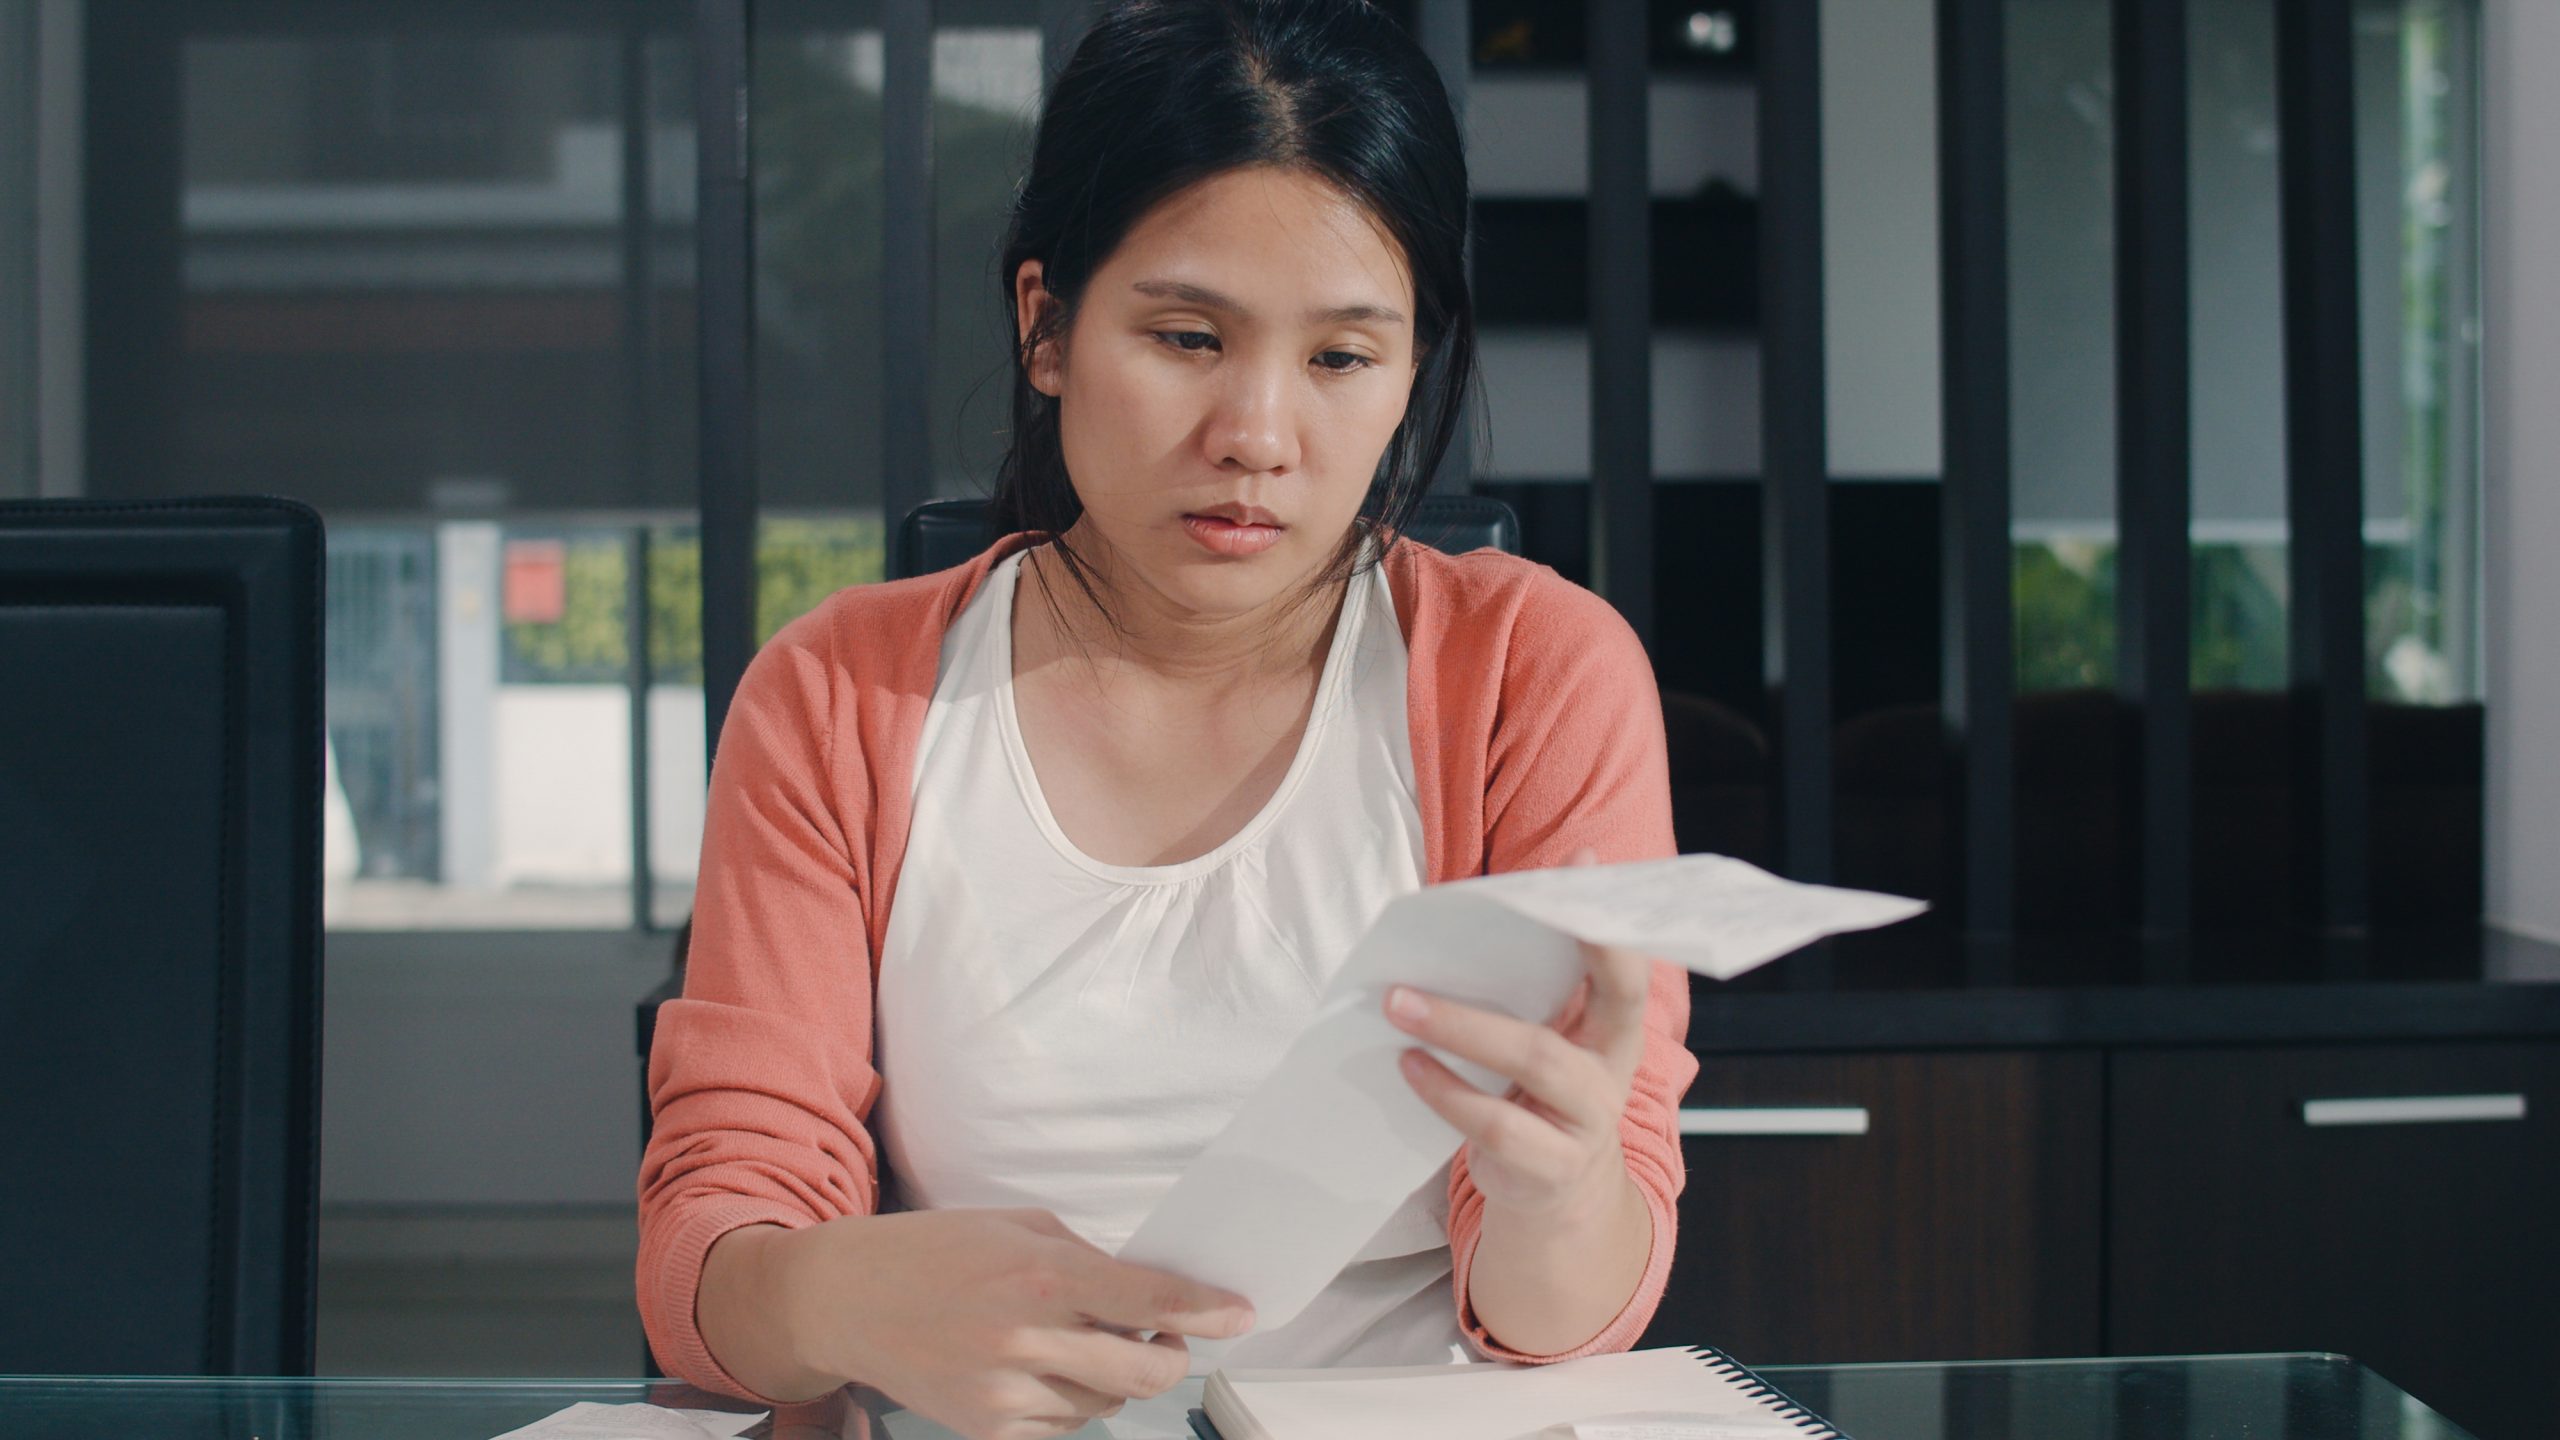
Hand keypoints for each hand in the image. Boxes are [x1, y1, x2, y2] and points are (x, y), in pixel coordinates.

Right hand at [722, 1208, 1253, 1439]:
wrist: (846, 1300)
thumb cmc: (934, 1252)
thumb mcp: (1017, 1227)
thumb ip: (1086, 1259)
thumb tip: (1146, 1294)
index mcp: (1040, 1275)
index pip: (1150, 1301)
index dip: (1207, 1311)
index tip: (1240, 1315)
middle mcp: (1026, 1339)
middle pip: (1144, 1373)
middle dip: (1171, 1358)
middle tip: (1166, 1339)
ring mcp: (1005, 1393)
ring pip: (1106, 1404)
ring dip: (1113, 1377)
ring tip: (1076, 1340)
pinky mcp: (987, 1430)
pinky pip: (1063, 1428)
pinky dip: (1072, 1402)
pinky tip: (1042, 1368)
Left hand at [1385, 849, 1650, 1226]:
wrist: (1560, 1192)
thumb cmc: (1546, 1090)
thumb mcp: (1557, 1033)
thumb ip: (1543, 973)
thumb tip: (1525, 882)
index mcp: (1617, 1031)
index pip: (1625, 975)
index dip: (1605, 932)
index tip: (1579, 871)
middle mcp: (1610, 1075)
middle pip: (1567, 1027)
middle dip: (1483, 1004)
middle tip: (1412, 976)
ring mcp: (1584, 1125)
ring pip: (1530, 1066)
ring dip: (1458, 1032)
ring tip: (1398, 1009)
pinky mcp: (1548, 1167)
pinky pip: (1495, 1125)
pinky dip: (1446, 1092)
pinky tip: (1410, 1067)